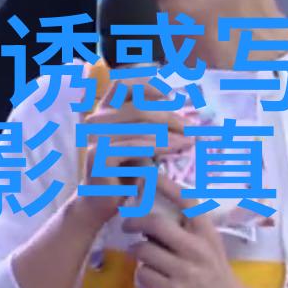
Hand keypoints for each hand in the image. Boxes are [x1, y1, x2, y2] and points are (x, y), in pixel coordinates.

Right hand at [68, 75, 191, 228]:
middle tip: (191, 128)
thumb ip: (150, 124)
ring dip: (169, 131)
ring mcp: (96, 137)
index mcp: (104, 111)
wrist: (102, 202)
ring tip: (189, 140)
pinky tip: (175, 148)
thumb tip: (184, 111)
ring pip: (139, 125)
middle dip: (169, 115)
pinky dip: (158, 145)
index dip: (147, 85)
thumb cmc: (125, 170)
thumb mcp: (138, 141)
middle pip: (138, 106)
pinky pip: (134, 145)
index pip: (122, 84)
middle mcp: (97, 120)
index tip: (169, 96)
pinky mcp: (99, 156)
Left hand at [122, 175, 256, 287]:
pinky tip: (152, 277)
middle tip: (127, 224)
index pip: (186, 201)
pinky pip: (144, 274)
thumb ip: (187, 231)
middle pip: (155, 223)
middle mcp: (196, 249)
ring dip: (138, 251)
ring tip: (144, 255)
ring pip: (144, 249)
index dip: (164, 185)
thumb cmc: (217, 275)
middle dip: (134, 220)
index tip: (146, 175)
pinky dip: (143, 274)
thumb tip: (152, 214)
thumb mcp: (210, 246)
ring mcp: (184, 271)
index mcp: (207, 233)